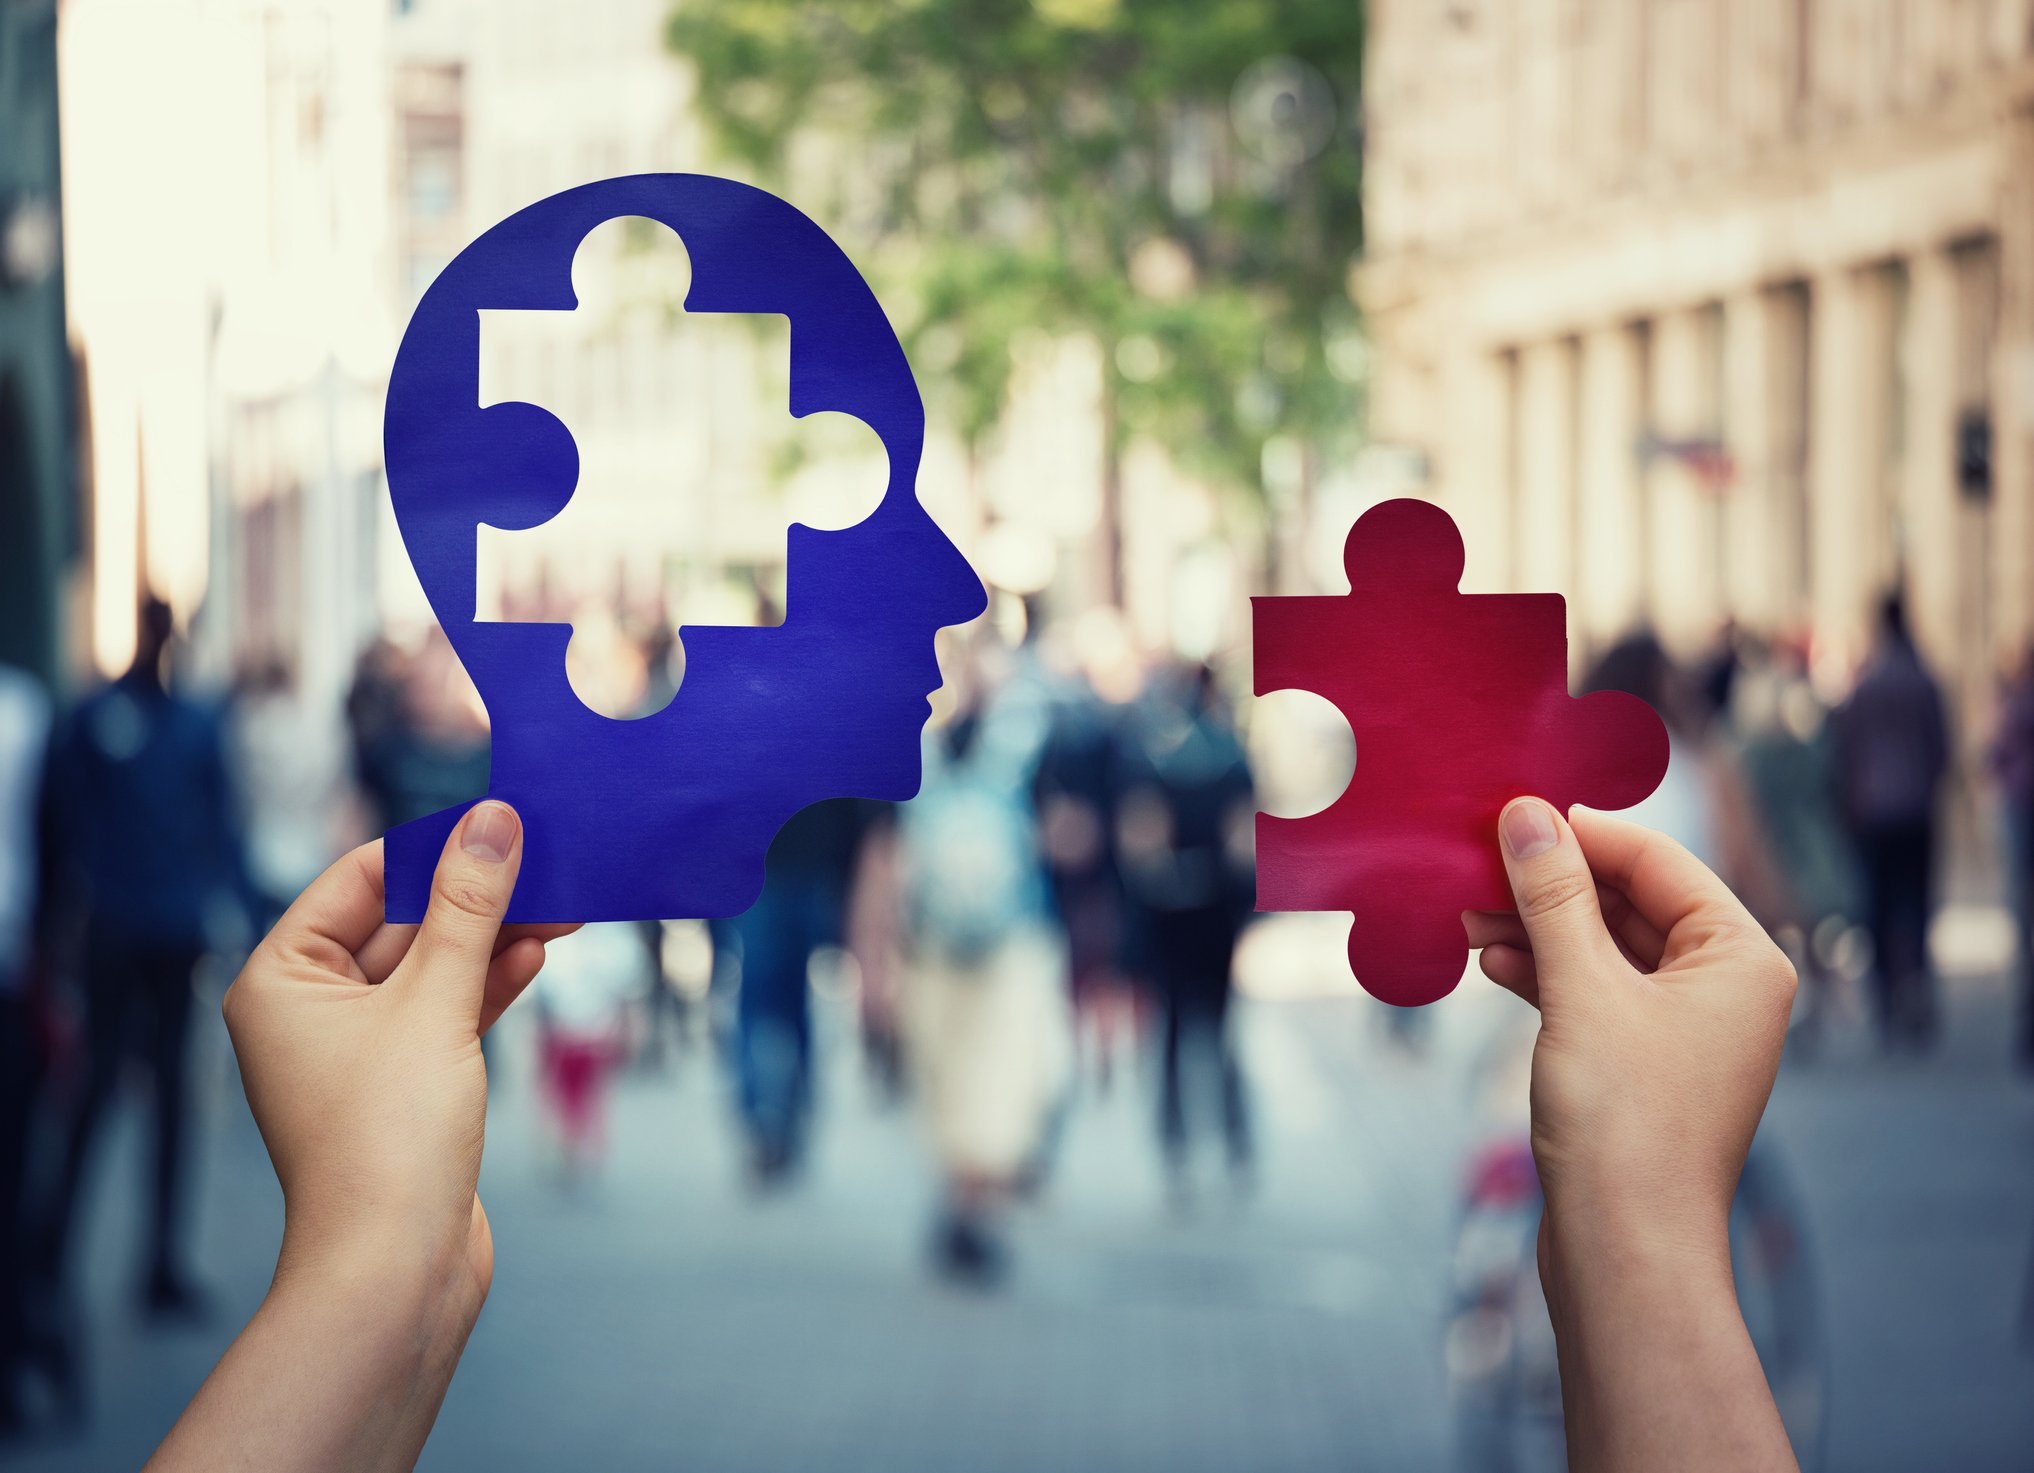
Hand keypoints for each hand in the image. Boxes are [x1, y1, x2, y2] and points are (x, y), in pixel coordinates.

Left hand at [152, 802, 572, 1472]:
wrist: (396, 1270)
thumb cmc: (388, 1139)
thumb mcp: (435, 1003)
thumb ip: (469, 907)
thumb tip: (494, 819)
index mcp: (280, 978)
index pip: (361, 878)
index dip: (436, 848)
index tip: (506, 820)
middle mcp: (308, 1009)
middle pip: (403, 920)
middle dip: (478, 894)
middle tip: (551, 861)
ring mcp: (357, 1050)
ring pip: (433, 966)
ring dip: (495, 936)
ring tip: (565, 906)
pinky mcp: (404, 1085)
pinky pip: (448, 1011)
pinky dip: (489, 984)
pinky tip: (537, 956)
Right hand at [1463, 799, 1798, 1471]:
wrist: (1624, 1250)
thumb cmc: (1624, 1123)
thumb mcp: (1581, 990)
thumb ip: (1551, 896)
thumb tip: (1524, 815)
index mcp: (1742, 959)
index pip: (1659, 862)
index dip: (1582, 833)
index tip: (1511, 814)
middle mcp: (1726, 988)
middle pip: (1631, 902)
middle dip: (1552, 885)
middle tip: (1478, 865)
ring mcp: (1686, 1031)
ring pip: (1605, 948)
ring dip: (1539, 929)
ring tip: (1471, 917)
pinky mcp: (1644, 1065)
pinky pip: (1595, 993)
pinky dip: (1547, 974)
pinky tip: (1494, 964)